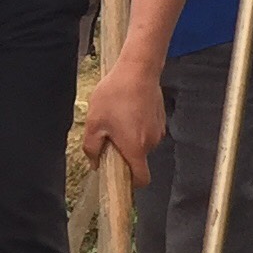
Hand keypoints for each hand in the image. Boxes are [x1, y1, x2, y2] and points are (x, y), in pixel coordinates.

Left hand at [83, 56, 164, 187]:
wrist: (138, 69)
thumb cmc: (115, 95)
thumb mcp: (94, 123)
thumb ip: (92, 148)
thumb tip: (95, 163)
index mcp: (136, 148)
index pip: (141, 179)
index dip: (131, 183)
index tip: (119, 176)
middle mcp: (151, 142)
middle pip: (138, 160)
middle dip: (124, 153)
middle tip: (109, 134)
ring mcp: (158, 130)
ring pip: (142, 144)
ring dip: (130, 138)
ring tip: (117, 117)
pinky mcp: (160, 118)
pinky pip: (147, 130)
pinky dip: (137, 126)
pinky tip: (127, 109)